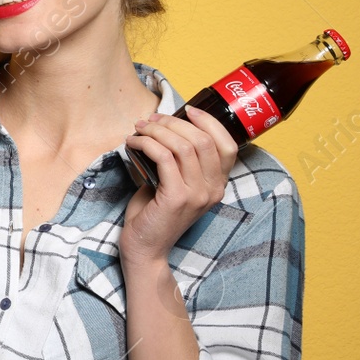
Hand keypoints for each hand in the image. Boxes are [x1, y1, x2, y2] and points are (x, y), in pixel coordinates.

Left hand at [120, 105, 240, 262]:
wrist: (145, 248)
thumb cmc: (155, 214)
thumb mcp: (173, 184)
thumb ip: (178, 162)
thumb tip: (164, 130)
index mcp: (217, 185)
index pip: (227, 145)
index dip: (209, 123)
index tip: (187, 110)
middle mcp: (212, 189)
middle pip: (203, 140)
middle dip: (174, 122)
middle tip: (151, 120)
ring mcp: (196, 195)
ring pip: (183, 146)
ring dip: (157, 131)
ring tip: (139, 129)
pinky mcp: (176, 198)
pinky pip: (164, 158)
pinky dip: (147, 144)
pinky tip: (133, 143)